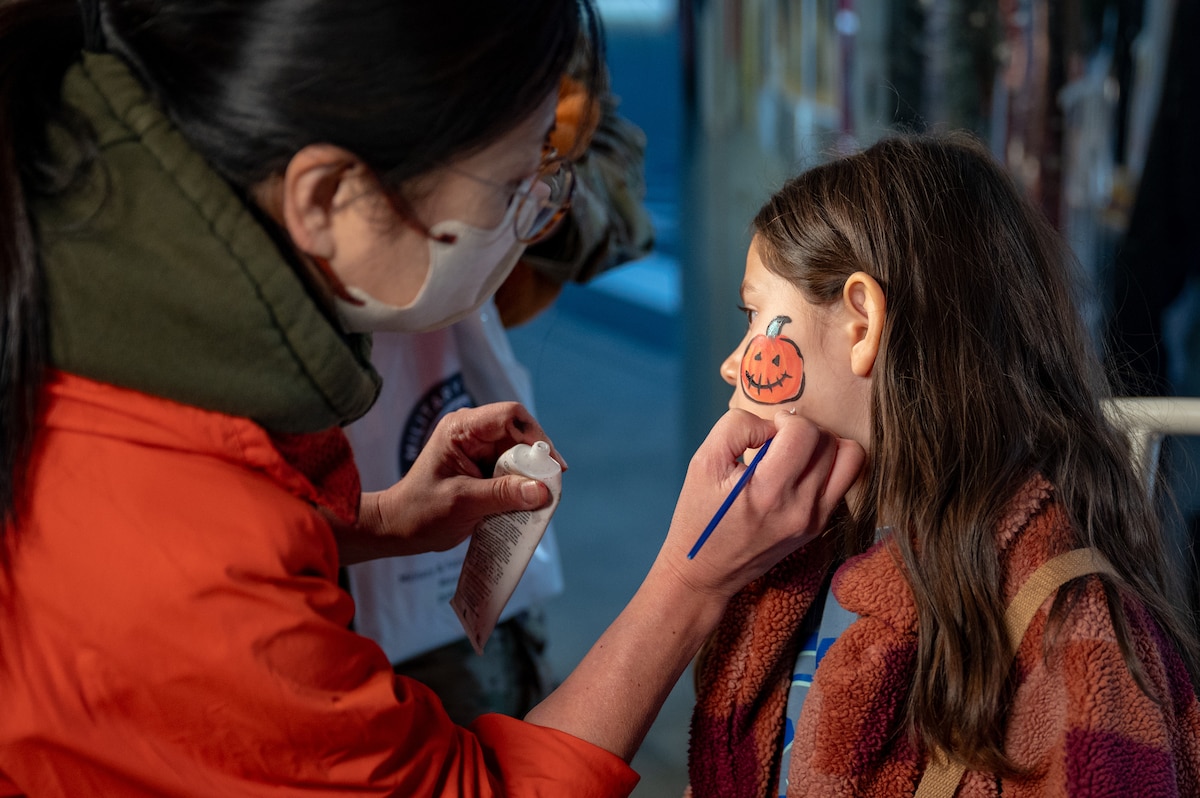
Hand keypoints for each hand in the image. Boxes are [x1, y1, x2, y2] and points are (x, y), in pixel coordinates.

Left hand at [340, 402, 565, 563]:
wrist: (398, 528)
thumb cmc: (421, 512)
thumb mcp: (464, 502)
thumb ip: (503, 495)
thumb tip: (543, 491)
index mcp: (461, 428)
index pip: (510, 416)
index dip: (536, 436)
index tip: (551, 464)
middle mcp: (472, 433)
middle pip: (519, 435)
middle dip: (536, 461)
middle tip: (550, 487)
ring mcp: (478, 449)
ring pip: (519, 454)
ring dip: (531, 476)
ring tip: (542, 498)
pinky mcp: (483, 467)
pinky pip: (512, 469)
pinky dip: (522, 485)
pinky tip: (528, 502)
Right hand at [655, 408, 864, 600]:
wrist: (706, 571)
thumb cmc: (700, 516)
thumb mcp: (703, 463)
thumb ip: (736, 428)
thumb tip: (772, 424)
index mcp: (769, 491)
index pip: (805, 433)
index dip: (786, 420)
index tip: (767, 430)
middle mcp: (800, 507)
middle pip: (829, 442)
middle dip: (805, 430)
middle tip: (779, 440)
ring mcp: (815, 519)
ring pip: (849, 459)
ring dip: (823, 445)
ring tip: (796, 453)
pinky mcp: (819, 527)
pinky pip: (845, 481)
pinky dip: (829, 466)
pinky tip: (801, 471)